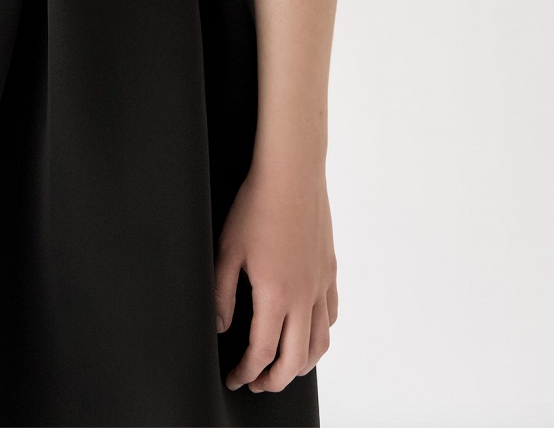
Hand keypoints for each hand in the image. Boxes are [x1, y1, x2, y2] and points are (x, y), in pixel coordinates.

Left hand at [214, 160, 337, 393]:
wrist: (292, 173)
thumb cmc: (257, 205)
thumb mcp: (227, 249)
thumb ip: (222, 294)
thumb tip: (222, 327)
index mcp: (276, 295)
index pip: (262, 352)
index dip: (246, 372)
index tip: (235, 377)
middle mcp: (304, 296)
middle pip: (295, 360)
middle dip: (274, 380)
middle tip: (256, 381)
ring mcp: (321, 284)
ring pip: (320, 343)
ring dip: (300, 364)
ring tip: (282, 366)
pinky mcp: (330, 270)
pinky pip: (331, 315)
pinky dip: (320, 334)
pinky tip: (306, 330)